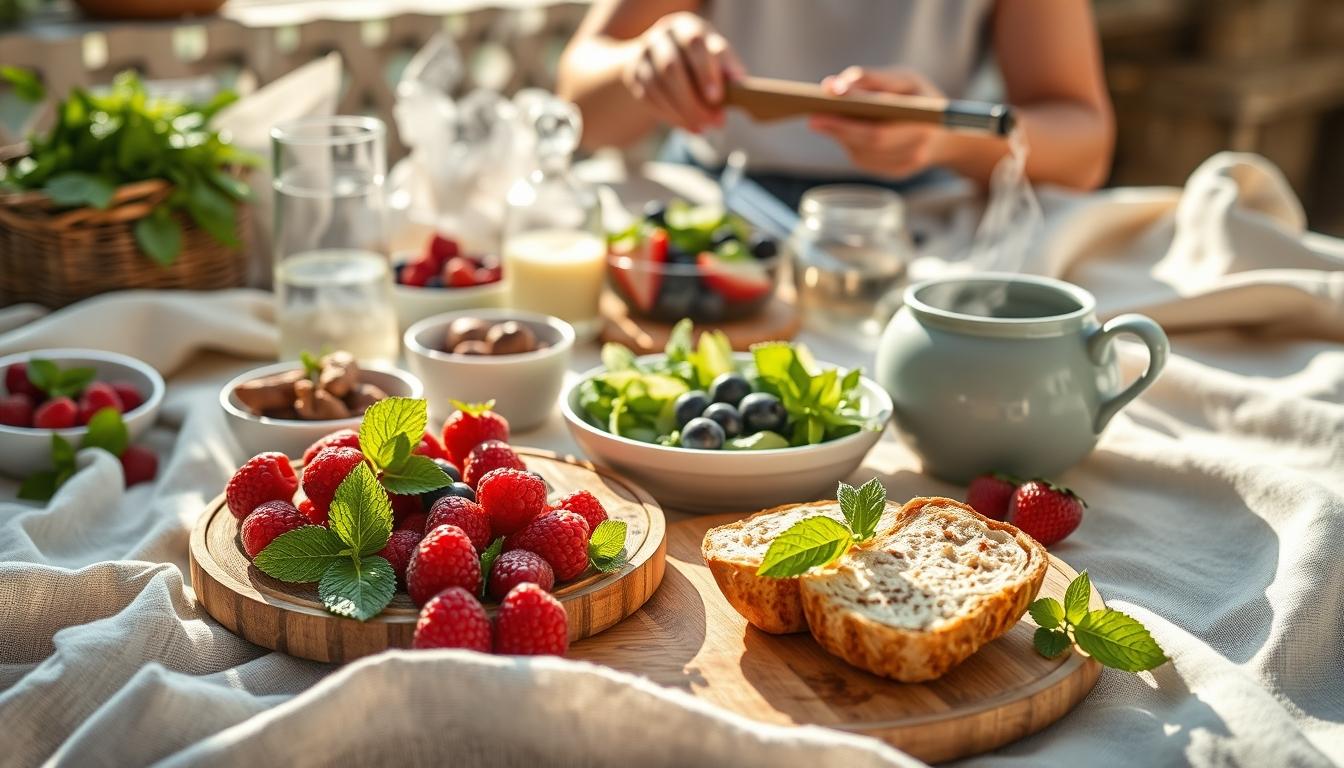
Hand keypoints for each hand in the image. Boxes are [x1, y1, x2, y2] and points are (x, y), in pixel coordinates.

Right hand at [621, 12, 745, 133]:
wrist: (662, 57)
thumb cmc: (699, 59)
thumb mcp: (715, 56)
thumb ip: (726, 67)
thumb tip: (739, 84)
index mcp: (686, 26)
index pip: (694, 43)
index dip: (706, 71)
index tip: (717, 98)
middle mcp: (661, 37)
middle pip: (671, 68)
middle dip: (693, 100)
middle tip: (715, 122)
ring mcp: (643, 55)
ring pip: (657, 87)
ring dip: (682, 112)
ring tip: (703, 127)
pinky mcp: (633, 74)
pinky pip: (648, 99)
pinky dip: (670, 116)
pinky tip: (689, 126)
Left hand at [809, 66, 950, 178]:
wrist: (946, 135)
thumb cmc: (920, 99)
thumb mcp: (904, 80)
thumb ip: (871, 79)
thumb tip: (832, 86)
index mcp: (925, 120)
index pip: (879, 125)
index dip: (851, 114)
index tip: (827, 99)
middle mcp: (918, 147)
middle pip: (869, 141)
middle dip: (838, 127)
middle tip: (813, 117)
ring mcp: (907, 164)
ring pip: (862, 153)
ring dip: (842, 136)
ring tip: (824, 121)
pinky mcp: (896, 173)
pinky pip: (864, 160)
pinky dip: (851, 145)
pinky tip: (845, 132)